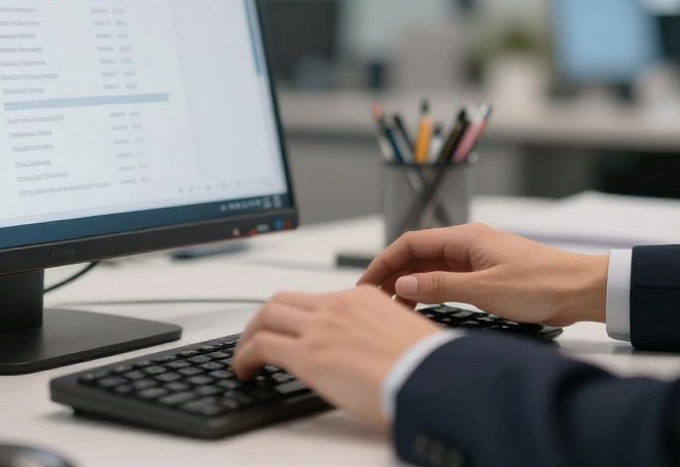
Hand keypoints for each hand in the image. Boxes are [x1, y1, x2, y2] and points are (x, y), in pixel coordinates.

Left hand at [231, 287, 440, 428]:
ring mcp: (321, 327)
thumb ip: (383, 335)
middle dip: (264, 319)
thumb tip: (376, 353)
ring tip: (244, 356)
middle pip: (283, 300)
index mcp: (365, 299)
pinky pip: (261, 346)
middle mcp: (339, 306)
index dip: (297, 316)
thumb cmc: (430, 369)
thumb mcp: (406, 337)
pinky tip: (243, 371)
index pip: (317, 299)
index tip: (291, 331)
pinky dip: (244, 356)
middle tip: (256, 338)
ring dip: (249, 335)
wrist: (436, 381)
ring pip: (267, 316)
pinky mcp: (308, 355)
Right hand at [357, 224, 607, 326]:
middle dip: (392, 274)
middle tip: (371, 300)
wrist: (582, 290)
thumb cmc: (541, 285)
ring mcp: (478, 258)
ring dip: (410, 285)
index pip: (411, 243)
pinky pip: (449, 278)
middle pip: (418, 255)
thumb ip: (441, 287)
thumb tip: (402, 284)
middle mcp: (469, 243)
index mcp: (466, 237)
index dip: (384, 262)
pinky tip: (422, 306)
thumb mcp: (485, 289)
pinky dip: (430, 291)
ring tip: (391, 308)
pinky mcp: (489, 274)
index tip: (365, 283)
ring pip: (432, 268)